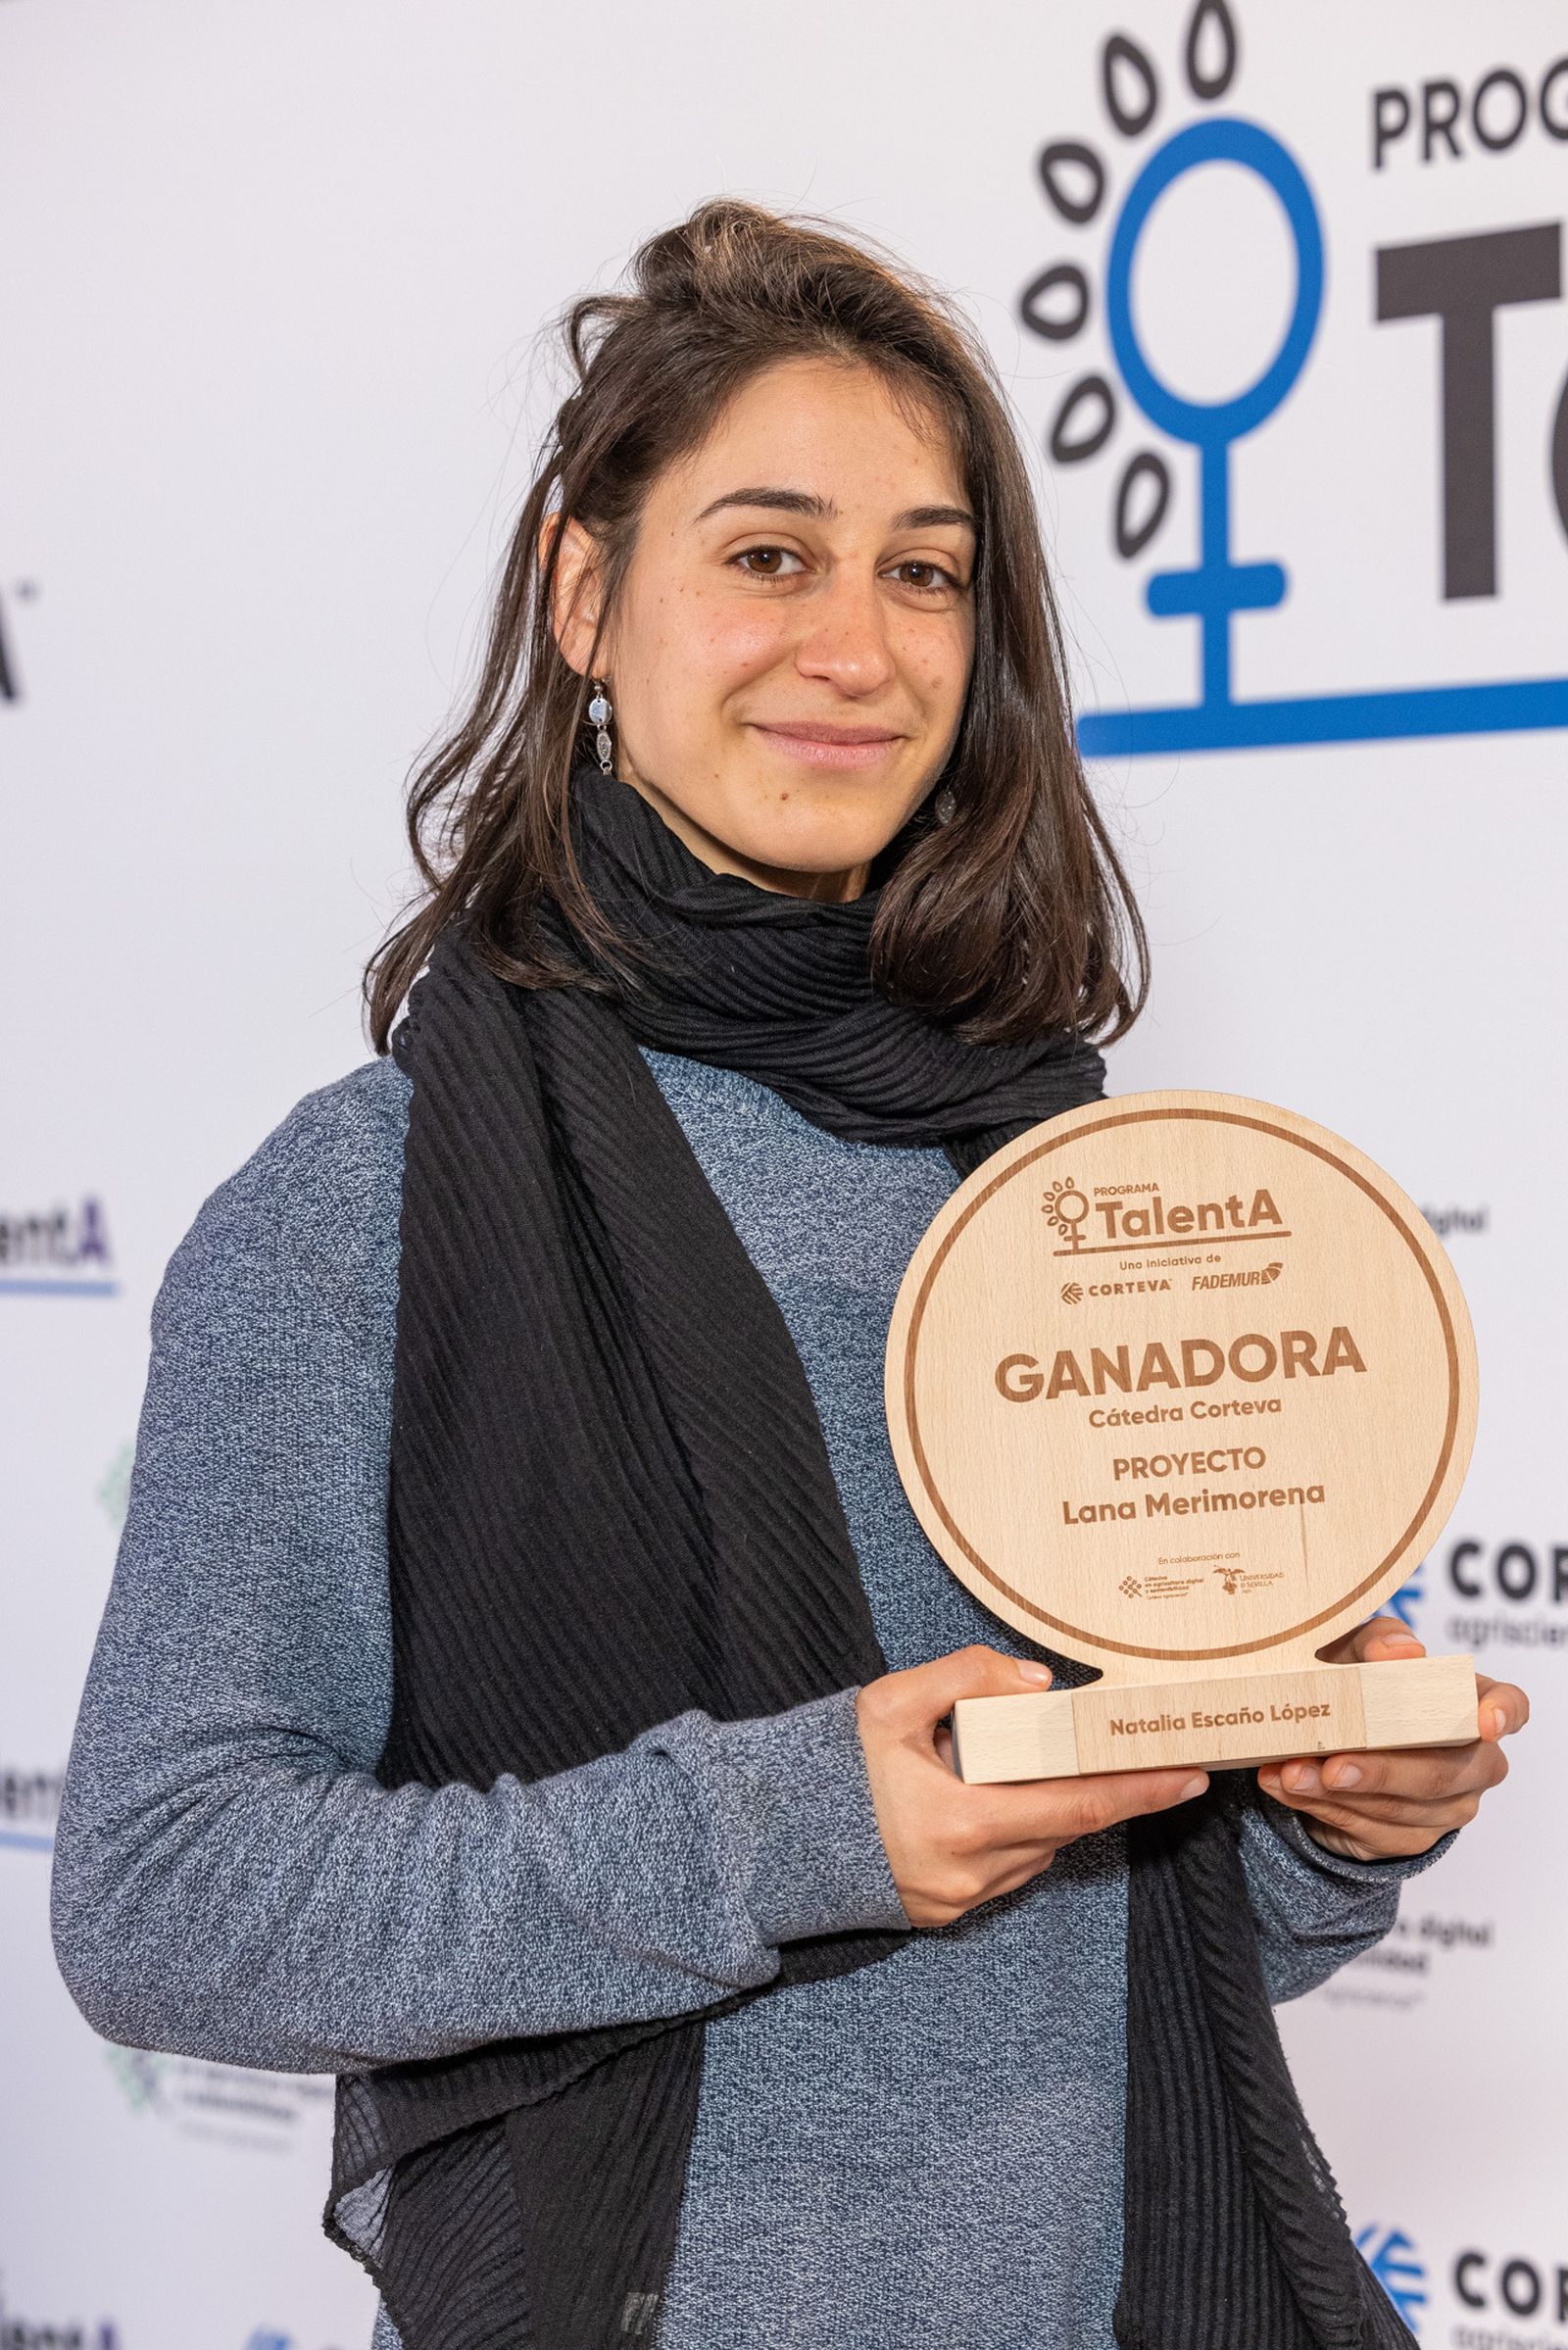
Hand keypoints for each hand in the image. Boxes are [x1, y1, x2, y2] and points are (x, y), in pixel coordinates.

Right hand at [855, 1644, 1208, 1926]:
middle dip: (1105, 1793)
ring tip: (1043, 1765)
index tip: (1187, 1775)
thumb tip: (1037, 1685)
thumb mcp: (890, 1702)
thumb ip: (965, 1676)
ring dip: (1052, 1810)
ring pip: (1037, 1850)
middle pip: (1064, 1828)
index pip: (1077, 1806)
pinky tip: (998, 1798)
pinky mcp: (945, 1913)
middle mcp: (970, 1872)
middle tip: (1139, 1756)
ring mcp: (959, 1899)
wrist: (770, 1838)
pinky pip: (1006, 1870)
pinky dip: (1017, 1832)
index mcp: (963, 1820)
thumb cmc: (831, 1766)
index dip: (1138, 1792)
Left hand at [1257, 1615, 1528, 1861]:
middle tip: (1332, 1764)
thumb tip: (1401, 1652)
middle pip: (1442, 1772)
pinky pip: (1370, 1831)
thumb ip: (1376, 1643)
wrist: (1323, 1740)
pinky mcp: (1411, 1837)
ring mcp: (1447, 1806)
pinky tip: (1287, 1788)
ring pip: (1398, 1808)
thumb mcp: (1354, 1652)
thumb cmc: (1352, 1681)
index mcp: (1469, 1703)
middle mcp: (1472, 1760)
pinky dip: (1320, 1807)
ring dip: (1336, 1793)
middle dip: (1382, 1771)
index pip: (1510, 1706)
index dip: (1504, 1713)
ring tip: (1290, 1773)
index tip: (1484, 1722)